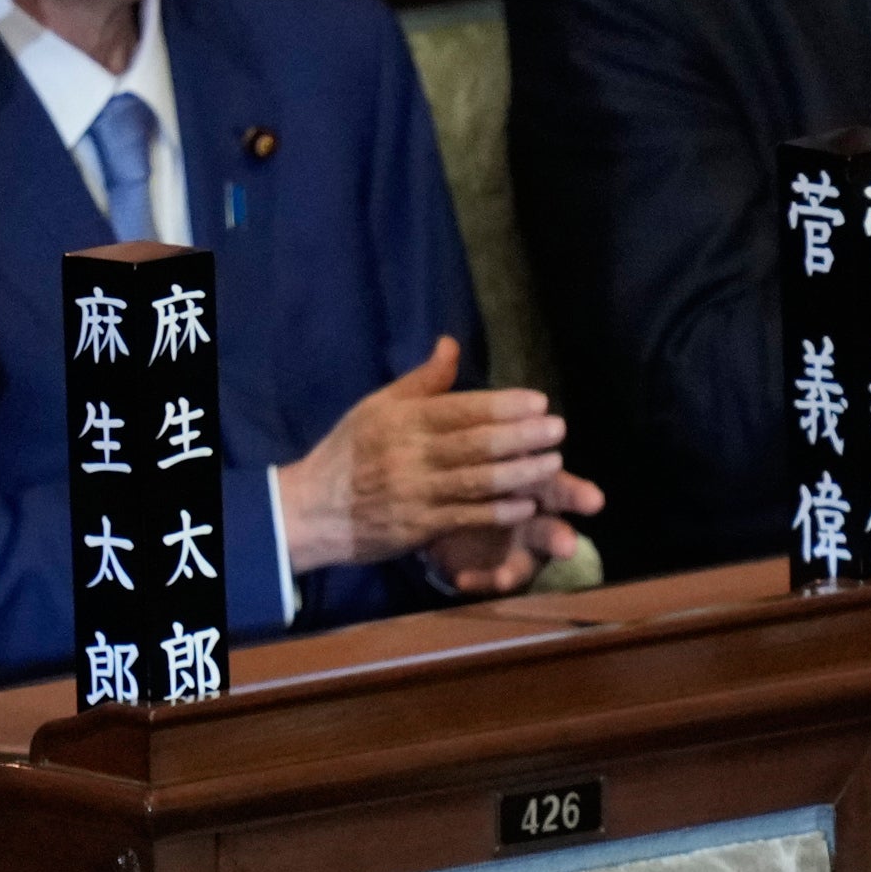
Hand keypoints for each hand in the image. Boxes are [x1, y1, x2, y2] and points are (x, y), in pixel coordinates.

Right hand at [276, 339, 600, 577]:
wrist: (312, 510)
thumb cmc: (349, 453)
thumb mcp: (377, 408)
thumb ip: (421, 381)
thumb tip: (451, 344)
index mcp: (401, 420)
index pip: (459, 408)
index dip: (502, 405)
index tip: (539, 401)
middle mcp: (409, 454)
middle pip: (474, 443)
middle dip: (520, 436)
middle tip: (558, 428)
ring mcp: (414, 492)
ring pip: (475, 481)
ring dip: (518, 473)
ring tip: (554, 463)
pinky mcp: (417, 527)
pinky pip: (463, 517)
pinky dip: (496, 512)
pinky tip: (527, 505)